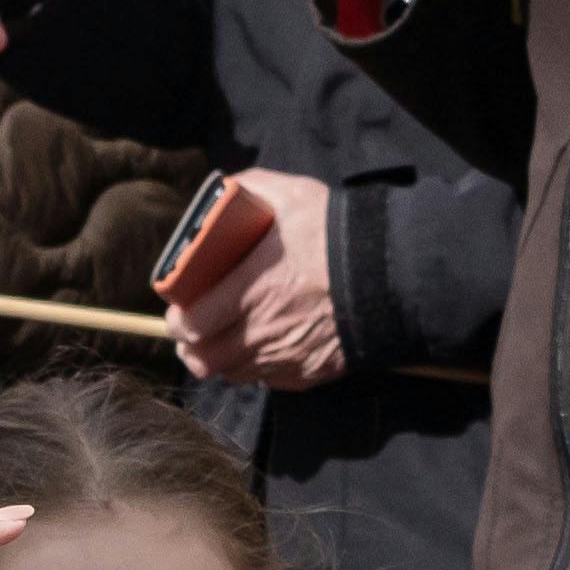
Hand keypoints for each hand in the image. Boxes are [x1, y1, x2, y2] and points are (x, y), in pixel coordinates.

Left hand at [171, 172, 342, 388]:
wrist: (392, 273)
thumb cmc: (337, 234)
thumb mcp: (293, 196)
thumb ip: (251, 187)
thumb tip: (223, 189)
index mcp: (252, 288)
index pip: (193, 323)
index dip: (177, 323)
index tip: (176, 314)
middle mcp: (264, 330)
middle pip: (207, 360)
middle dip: (191, 350)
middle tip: (191, 335)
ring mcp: (287, 356)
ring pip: (236, 375)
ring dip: (222, 362)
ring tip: (221, 345)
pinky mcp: (309, 372)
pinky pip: (270, 381)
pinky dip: (258, 370)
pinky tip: (261, 350)